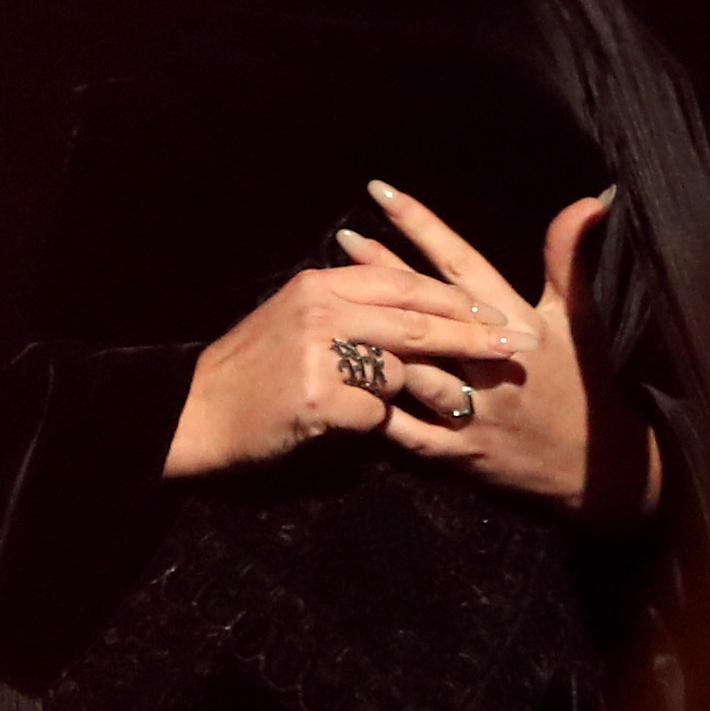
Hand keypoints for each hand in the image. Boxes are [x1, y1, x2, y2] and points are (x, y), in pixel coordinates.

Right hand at [166, 241, 526, 478]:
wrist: (196, 413)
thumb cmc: (251, 370)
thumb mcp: (295, 316)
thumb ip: (347, 304)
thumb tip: (411, 304)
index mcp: (320, 284)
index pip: (403, 283)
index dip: (453, 299)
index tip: (493, 314)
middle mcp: (320, 310)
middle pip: (416, 323)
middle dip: (472, 338)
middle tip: (513, 350)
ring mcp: (317, 354)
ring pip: (398, 370)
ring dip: (418, 392)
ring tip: (440, 406)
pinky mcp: (316, 398)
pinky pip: (373, 413)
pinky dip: (374, 424)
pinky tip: (358, 426)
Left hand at [347, 181, 659, 526]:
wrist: (598, 468)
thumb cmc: (585, 384)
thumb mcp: (582, 320)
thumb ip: (570, 259)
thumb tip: (590, 198)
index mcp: (520, 325)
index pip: (462, 266)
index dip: (421, 226)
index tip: (381, 193)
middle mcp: (493, 364)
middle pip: (425, 313)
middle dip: (382, 271)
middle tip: (342, 236)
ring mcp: (474, 411)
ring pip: (411, 369)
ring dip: (371, 337)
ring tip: (334, 306)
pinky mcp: (459, 453)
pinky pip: (406, 430)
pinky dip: (375, 407)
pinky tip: (338, 381)